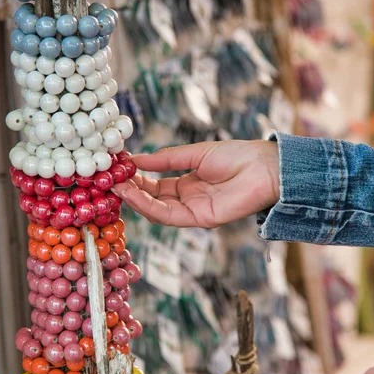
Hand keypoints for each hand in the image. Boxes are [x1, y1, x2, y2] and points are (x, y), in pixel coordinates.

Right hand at [113, 140, 279, 227]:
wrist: (265, 167)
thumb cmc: (237, 156)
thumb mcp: (195, 153)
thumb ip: (166, 159)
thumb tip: (135, 158)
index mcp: (187, 183)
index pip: (154, 184)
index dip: (135, 178)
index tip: (116, 169)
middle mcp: (187, 199)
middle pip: (152, 199)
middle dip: (130, 190)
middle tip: (108, 180)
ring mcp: (193, 211)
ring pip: (156, 210)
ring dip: (134, 199)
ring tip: (116, 186)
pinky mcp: (200, 219)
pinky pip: (168, 216)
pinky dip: (149, 206)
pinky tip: (134, 194)